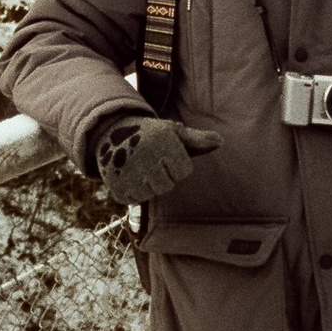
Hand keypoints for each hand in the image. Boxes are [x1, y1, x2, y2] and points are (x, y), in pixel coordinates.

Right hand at [94, 115, 223, 204]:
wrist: (111, 131)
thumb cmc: (151, 134)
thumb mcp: (173, 132)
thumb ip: (197, 139)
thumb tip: (221, 141)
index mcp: (163, 142)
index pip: (183, 172)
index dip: (176, 165)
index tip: (164, 154)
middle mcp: (145, 156)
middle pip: (167, 185)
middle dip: (162, 176)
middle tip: (150, 162)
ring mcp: (128, 171)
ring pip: (150, 194)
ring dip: (147, 185)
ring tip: (139, 168)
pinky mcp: (114, 183)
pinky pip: (133, 200)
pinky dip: (132, 191)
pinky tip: (128, 175)